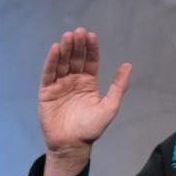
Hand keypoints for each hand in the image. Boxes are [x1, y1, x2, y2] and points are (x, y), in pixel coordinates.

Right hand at [38, 28, 131, 175]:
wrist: (72, 144)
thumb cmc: (92, 128)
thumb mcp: (110, 106)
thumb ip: (118, 86)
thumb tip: (128, 65)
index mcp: (89, 84)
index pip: (90, 62)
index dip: (91, 49)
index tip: (91, 35)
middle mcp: (74, 82)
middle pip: (75, 59)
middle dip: (77, 45)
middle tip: (78, 32)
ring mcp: (60, 85)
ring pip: (62, 63)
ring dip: (65, 50)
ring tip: (68, 37)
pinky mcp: (46, 91)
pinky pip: (49, 74)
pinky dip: (52, 61)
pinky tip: (56, 50)